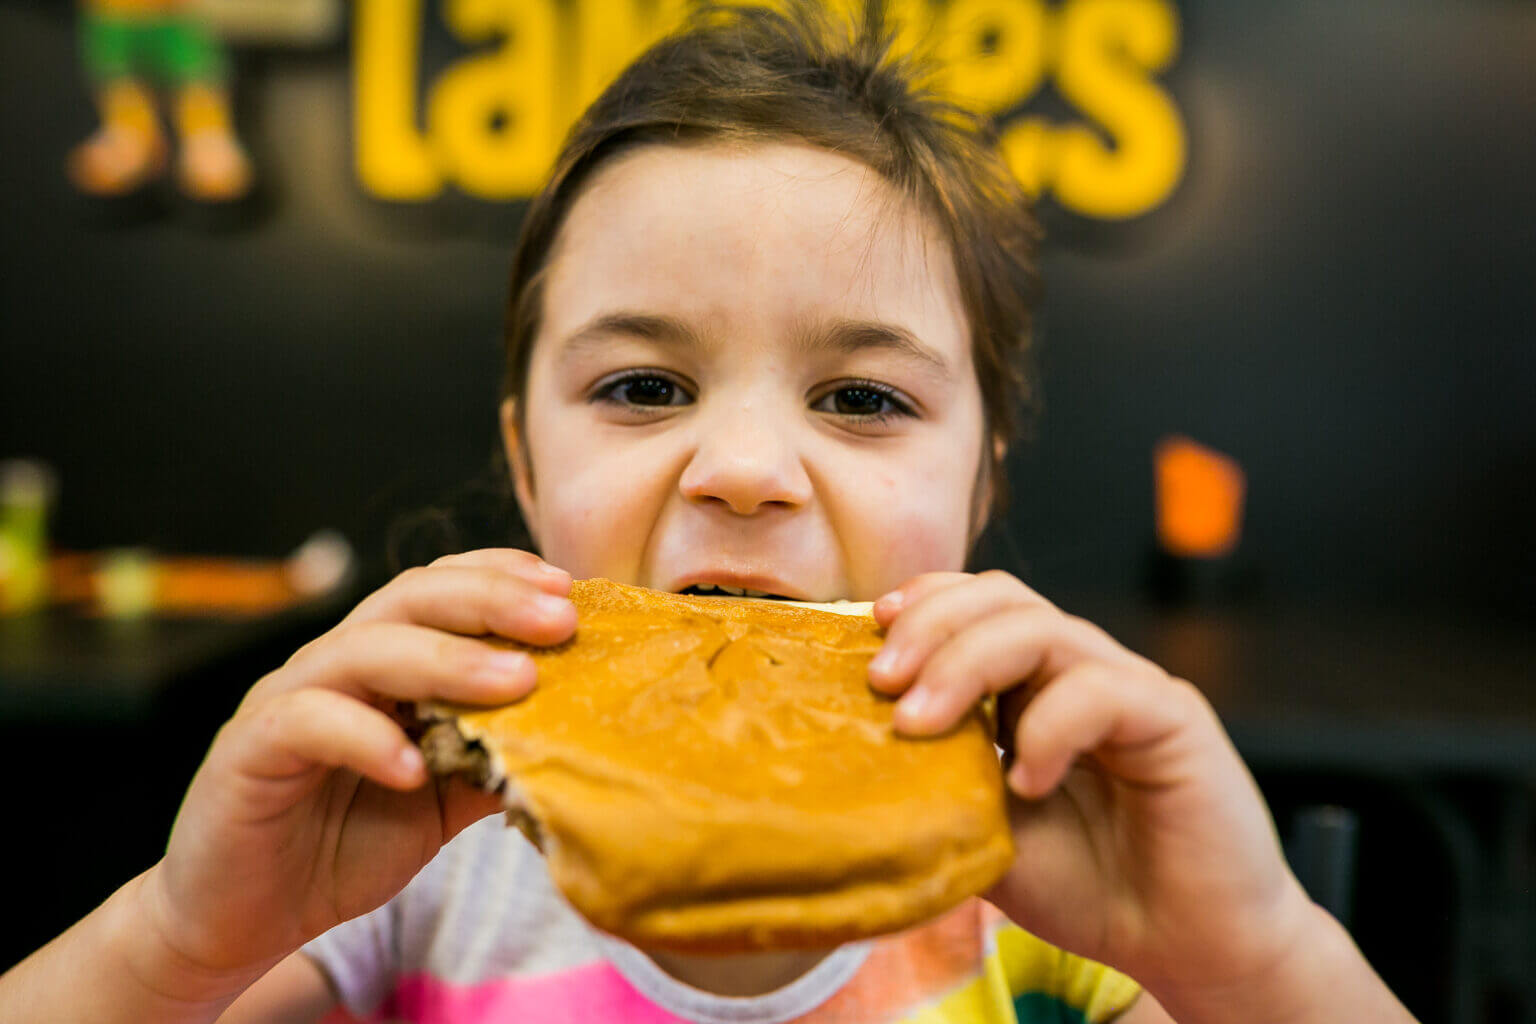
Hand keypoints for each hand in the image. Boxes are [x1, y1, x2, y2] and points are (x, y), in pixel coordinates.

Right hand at [141, 549, 576, 979]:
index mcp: (383, 662)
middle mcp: (335, 664)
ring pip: (362, 649)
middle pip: (409, 600)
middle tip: (560, 621)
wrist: (245, 918)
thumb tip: (580, 737)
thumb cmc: (345, 844)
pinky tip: (414, 768)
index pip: (441, 590)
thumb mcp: (442, 801)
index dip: (502, 578)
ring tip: (516, 681)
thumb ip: (495, 760)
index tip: (570, 590)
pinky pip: (307, 722)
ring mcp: (286, 700)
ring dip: (446, 660)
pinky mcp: (247, 750)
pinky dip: (366, 737)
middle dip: (490, 601)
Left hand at [868, 571, 1312, 997]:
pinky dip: (1048, 727)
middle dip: (931, 625)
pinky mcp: (1174, 716)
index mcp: (1036, 687)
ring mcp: (1129, 688)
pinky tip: (1026, 782)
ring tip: (919, 722)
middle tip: (882, 681)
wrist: (1188, 948)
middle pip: (1003, 599)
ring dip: (966, 664)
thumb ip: (941, 783)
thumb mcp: (986, 833)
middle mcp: (1081, 672)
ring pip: (1043, 629)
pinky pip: (1101, 689)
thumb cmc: (1092, 887)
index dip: (923, 605)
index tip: (867, 632)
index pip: (977, 607)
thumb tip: (855, 753)